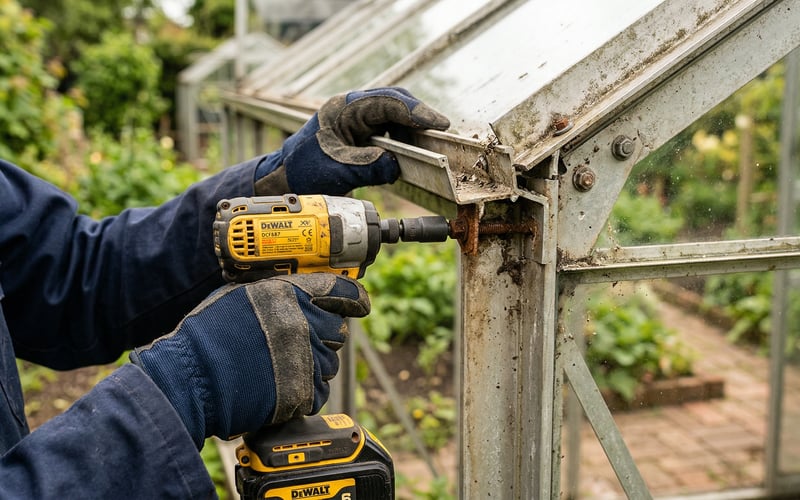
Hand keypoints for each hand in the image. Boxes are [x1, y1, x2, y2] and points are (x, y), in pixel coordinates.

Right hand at [129, 274, 369, 447]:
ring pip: (329, 362)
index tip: (360, 303)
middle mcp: (301, 323)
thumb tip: (299, 293)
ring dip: (313, 365)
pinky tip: (279, 388)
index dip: (353, 298)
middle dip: (324, 335)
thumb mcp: (236, 297)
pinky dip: (305, 392)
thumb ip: (273, 293)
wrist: (187, 380)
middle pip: (337, 329)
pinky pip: (319, 391)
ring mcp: (304, 358)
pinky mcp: (302, 392)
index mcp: (286, 295)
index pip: (338, 290)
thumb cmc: (204, 338)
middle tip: (299, 343)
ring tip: (279, 369)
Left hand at [254, 87, 449, 195]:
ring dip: (411, 128)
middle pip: (394, 101)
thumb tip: (396, 167)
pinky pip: (387, 129)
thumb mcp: (337, 172)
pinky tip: (411, 152)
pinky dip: (402, 139)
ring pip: (393, 114)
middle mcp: (351, 109)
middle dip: (419, 115)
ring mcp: (355, 119)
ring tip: (429, 144)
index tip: (437, 124)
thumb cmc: (303, 171)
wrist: (284, 179)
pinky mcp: (359, 132)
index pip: (387, 102)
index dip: (415, 112)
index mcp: (343, 109)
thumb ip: (368, 168)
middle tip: (440, 131)